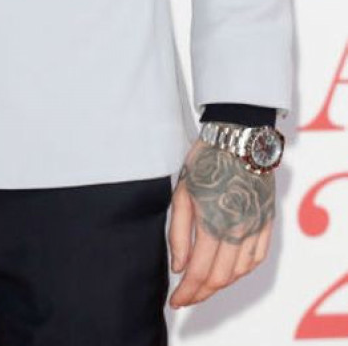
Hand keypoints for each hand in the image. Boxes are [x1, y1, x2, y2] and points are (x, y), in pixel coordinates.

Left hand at [168, 138, 275, 307]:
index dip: (187, 292)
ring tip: (202, 286)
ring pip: (239, 273)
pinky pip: (256, 259)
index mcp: (214, 225)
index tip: (175, 301)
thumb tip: (178, 267)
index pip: (199, 272)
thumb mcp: (181, 194)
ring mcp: (256, 230)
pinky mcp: (267, 224)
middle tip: (185, 298)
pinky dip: (241, 272)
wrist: (238, 141)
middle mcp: (239, 233)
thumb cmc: (205, 163)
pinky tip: (229, 272)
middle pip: (220, 278)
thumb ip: (179, 234)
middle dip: (200, 293)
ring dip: (220, 285)